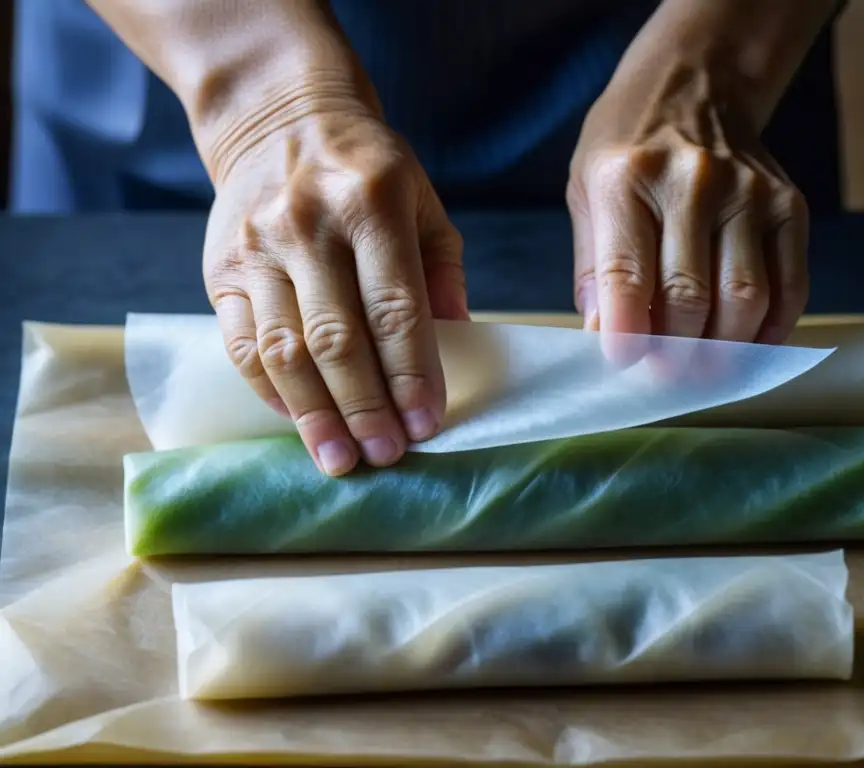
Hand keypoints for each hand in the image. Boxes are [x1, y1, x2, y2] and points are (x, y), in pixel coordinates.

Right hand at [203, 101, 467, 476]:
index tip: (427, 423)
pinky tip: (298, 419)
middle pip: (338, 338)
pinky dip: (270, 391)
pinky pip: (242, 345)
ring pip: (284, 350)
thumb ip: (442, 271)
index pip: (395, 307)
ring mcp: (258, 248)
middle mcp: (309, 224)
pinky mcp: (221, 269)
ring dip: (314, 415)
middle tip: (387, 454)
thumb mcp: (423, 201)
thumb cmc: (367, 171)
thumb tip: (457, 344)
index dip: (412, 373)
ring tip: (340, 459)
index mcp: (372, 203)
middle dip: (366, 407)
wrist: (278, 120)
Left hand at [568, 72, 808, 350]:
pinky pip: (790, 288)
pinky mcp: (791, 207)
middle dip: (675, 355)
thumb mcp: (587, 192)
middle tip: (663, 378)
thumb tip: (604, 340)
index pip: (627, 275)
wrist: (696, 86)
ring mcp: (750, 194)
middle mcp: (693, 183)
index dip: (627, 334)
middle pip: (690, 299)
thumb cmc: (629, 151)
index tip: (623, 365)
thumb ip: (594, 269)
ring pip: (744, 300)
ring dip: (722, 352)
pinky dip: (769, 330)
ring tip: (701, 369)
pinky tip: (745, 344)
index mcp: (627, 180)